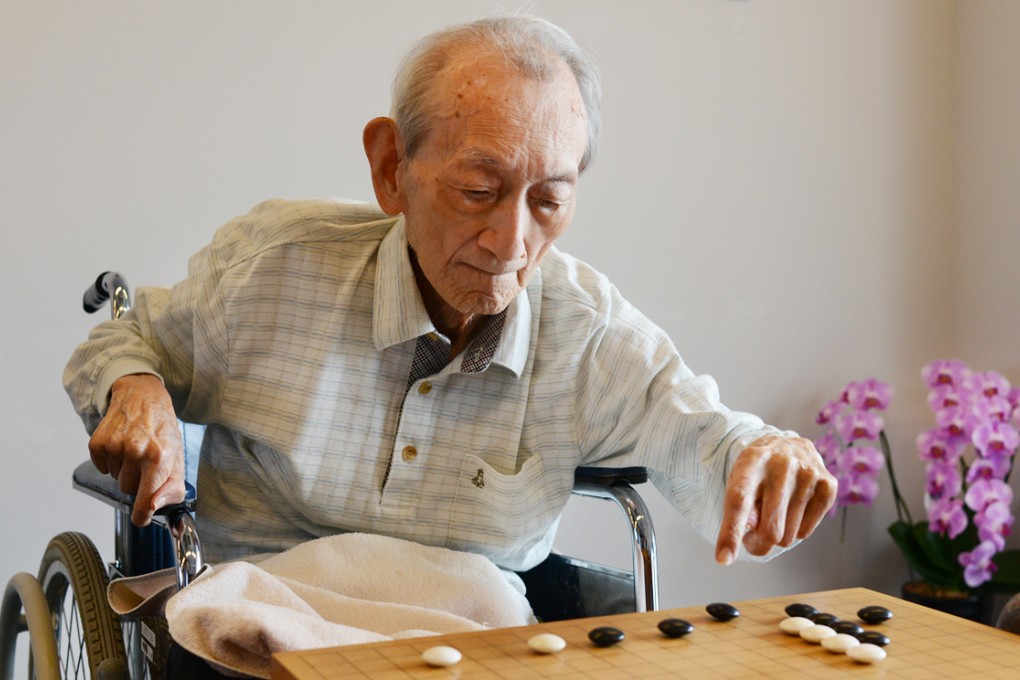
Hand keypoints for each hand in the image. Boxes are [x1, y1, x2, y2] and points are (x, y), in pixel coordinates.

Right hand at [88, 374, 184, 526]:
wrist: (143, 397)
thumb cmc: (161, 429)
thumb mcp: (177, 457)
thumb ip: (172, 488)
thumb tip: (154, 509)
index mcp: (159, 457)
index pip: (146, 500)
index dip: (142, 514)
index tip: (141, 518)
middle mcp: (136, 451)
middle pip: (128, 490)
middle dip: (137, 480)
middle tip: (145, 462)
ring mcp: (115, 446)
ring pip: (114, 479)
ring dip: (124, 469)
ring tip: (134, 450)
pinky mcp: (98, 443)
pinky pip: (102, 468)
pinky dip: (110, 461)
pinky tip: (121, 445)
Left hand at [714, 435, 835, 564]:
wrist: (788, 445)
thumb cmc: (757, 472)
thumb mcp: (739, 481)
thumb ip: (740, 507)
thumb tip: (752, 530)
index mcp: (751, 461)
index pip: (739, 501)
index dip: (731, 532)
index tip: (723, 558)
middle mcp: (781, 464)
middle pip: (769, 529)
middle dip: (757, 543)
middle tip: (752, 536)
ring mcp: (808, 474)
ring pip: (788, 537)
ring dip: (777, 535)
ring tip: (774, 512)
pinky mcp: (828, 485)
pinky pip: (806, 533)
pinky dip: (796, 529)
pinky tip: (793, 508)